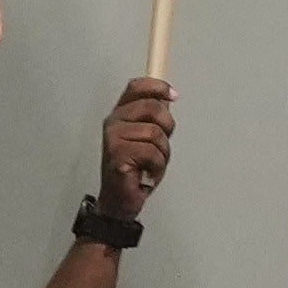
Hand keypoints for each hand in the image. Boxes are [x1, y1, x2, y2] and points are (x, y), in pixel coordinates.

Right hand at [92, 76, 175, 220]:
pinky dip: (157, 167)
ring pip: (155, 133)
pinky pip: (151, 152)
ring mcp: (113, 138)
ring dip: (162, 153)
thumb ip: (154, 117)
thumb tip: (167, 97)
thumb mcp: (148, 138)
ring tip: (151, 164)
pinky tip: (147, 173)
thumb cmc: (134, 170)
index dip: (158, 87)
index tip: (173, 96)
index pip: (137, 87)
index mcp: (121, 114)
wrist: (120, 200)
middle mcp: (114, 122)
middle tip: (160, 146)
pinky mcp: (117, 154)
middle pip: (152, 107)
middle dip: (166, 128)